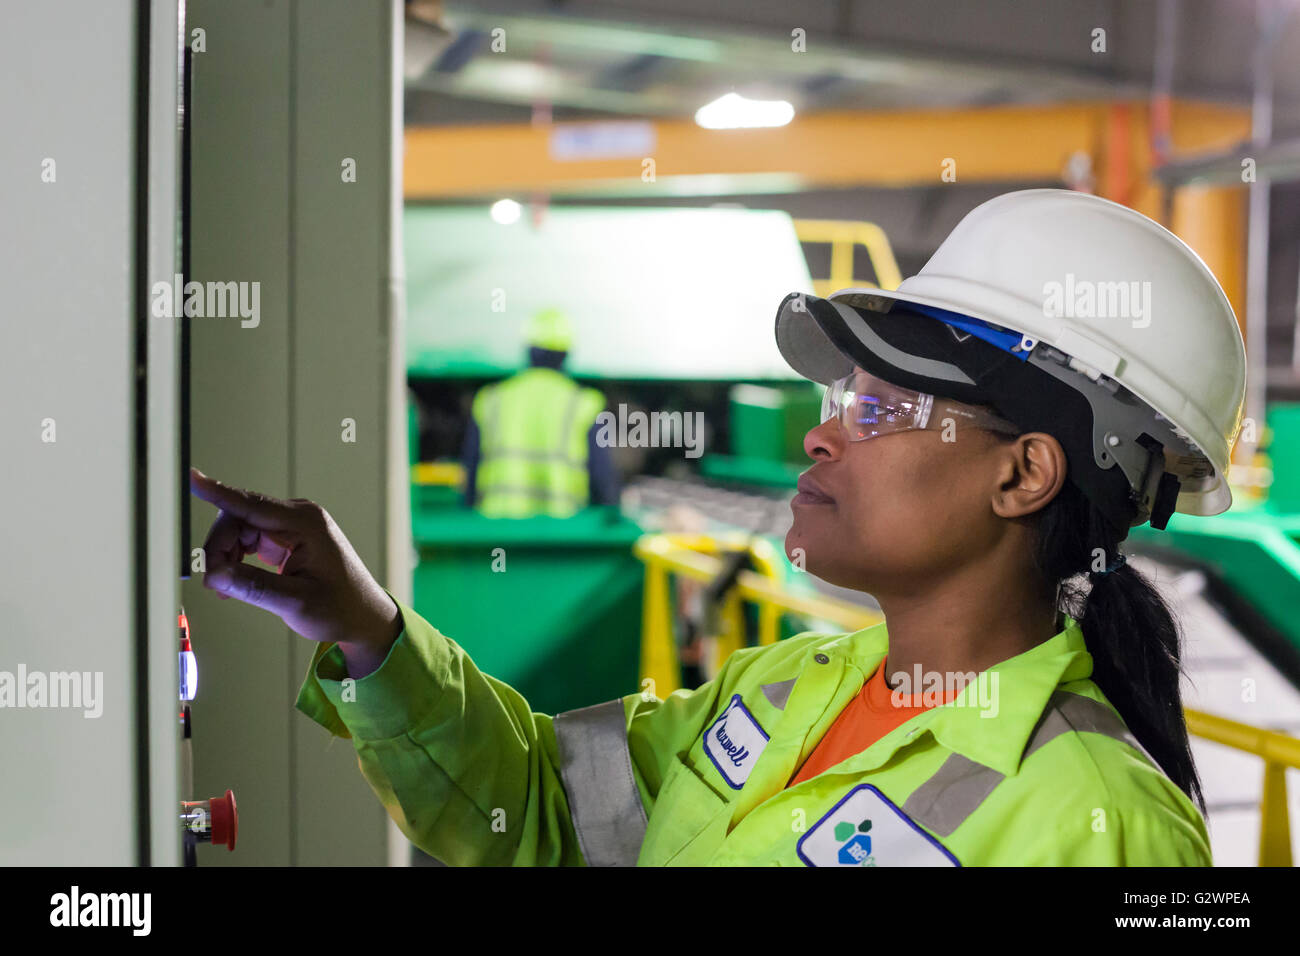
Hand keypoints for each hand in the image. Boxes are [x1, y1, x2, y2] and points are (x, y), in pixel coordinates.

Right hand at [189, 468, 401, 674]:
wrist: (363, 616)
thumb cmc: (342, 608)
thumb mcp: (295, 602)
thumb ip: (253, 587)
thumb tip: (215, 575)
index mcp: (306, 523)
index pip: (250, 503)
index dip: (217, 492)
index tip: (192, 479)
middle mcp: (300, 518)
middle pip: (239, 518)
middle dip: (219, 549)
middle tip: (214, 583)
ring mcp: (294, 527)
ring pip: (241, 530)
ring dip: (226, 556)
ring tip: (224, 588)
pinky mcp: (288, 539)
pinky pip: (251, 540)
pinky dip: (237, 560)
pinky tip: (234, 582)